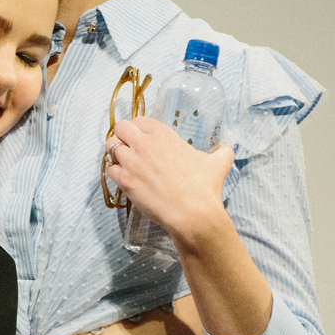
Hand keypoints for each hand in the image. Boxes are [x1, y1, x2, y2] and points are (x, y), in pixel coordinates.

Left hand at [104, 117, 233, 241]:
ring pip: (110, 147)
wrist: (193, 214)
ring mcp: (132, 161)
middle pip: (120, 127)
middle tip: (130, 148)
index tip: (141, 138)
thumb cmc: (205, 187)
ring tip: (125, 163)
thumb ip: (222, 151)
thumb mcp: (219, 163)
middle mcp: (144, 143)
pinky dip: (114, 171)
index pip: (139, 120)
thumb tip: (225, 148)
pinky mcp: (125, 180)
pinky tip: (124, 177)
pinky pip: (109, 169)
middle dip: (123, 135)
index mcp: (163, 134)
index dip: (138, 128)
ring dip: (117, 153)